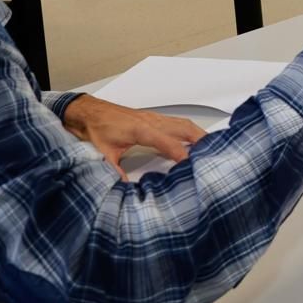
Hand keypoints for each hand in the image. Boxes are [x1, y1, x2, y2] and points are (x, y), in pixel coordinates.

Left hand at [61, 95, 206, 180]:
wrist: (88, 111)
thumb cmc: (96, 129)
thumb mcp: (103, 154)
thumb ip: (116, 172)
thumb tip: (126, 190)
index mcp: (141, 129)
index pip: (167, 142)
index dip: (180, 154)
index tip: (191, 165)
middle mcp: (152, 121)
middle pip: (183, 128)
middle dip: (200, 139)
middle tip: (215, 152)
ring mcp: (154, 118)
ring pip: (182, 124)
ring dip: (197, 133)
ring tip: (210, 146)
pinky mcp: (152, 119)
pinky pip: (176, 123)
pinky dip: (188, 130)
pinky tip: (192, 139)